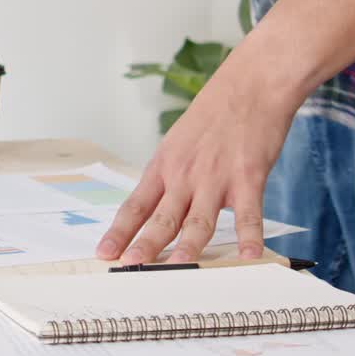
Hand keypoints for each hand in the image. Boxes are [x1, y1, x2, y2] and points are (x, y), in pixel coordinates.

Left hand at [97, 71, 293, 264]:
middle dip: (145, 244)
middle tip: (130, 265)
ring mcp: (215, 177)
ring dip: (189, 246)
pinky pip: (249, 214)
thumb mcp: (177, 143)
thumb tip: (157, 207)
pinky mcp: (248, 177)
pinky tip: (249, 257)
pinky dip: (249, 237)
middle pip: (161, 217)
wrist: (248, 87)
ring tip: (178, 268)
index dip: (119, 231)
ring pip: (199, 220)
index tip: (104, 252)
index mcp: (163, 166)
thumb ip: (170, 176)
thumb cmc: (212, 116)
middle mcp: (184, 174)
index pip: (135, 205)